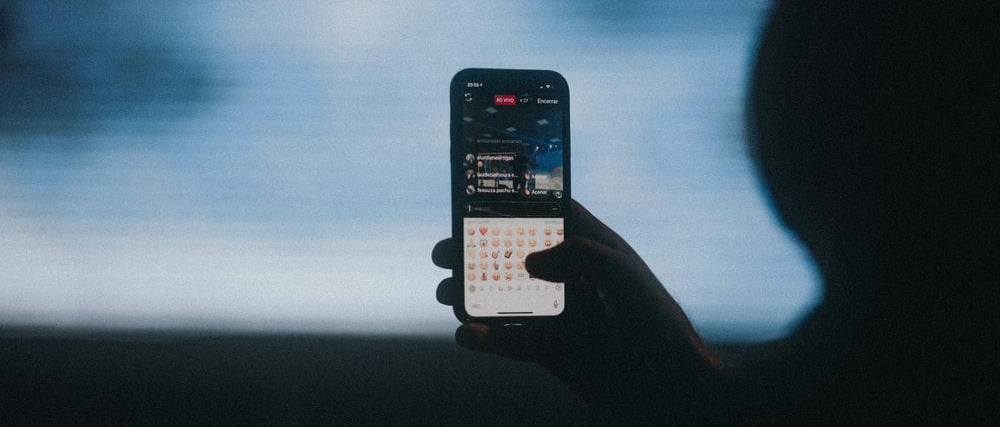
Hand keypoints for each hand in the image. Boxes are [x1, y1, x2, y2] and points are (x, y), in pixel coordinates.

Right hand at [433, 201, 724, 419]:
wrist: (671, 391)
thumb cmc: (658, 327)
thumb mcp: (624, 278)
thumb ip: (580, 256)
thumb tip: (530, 261)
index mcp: (594, 250)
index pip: (550, 216)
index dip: (516, 205)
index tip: (477, 197)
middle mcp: (572, 279)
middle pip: (515, 256)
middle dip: (477, 252)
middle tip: (445, 251)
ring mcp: (559, 316)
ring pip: (505, 299)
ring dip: (472, 295)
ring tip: (446, 292)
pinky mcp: (551, 352)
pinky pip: (510, 342)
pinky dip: (485, 339)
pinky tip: (466, 334)